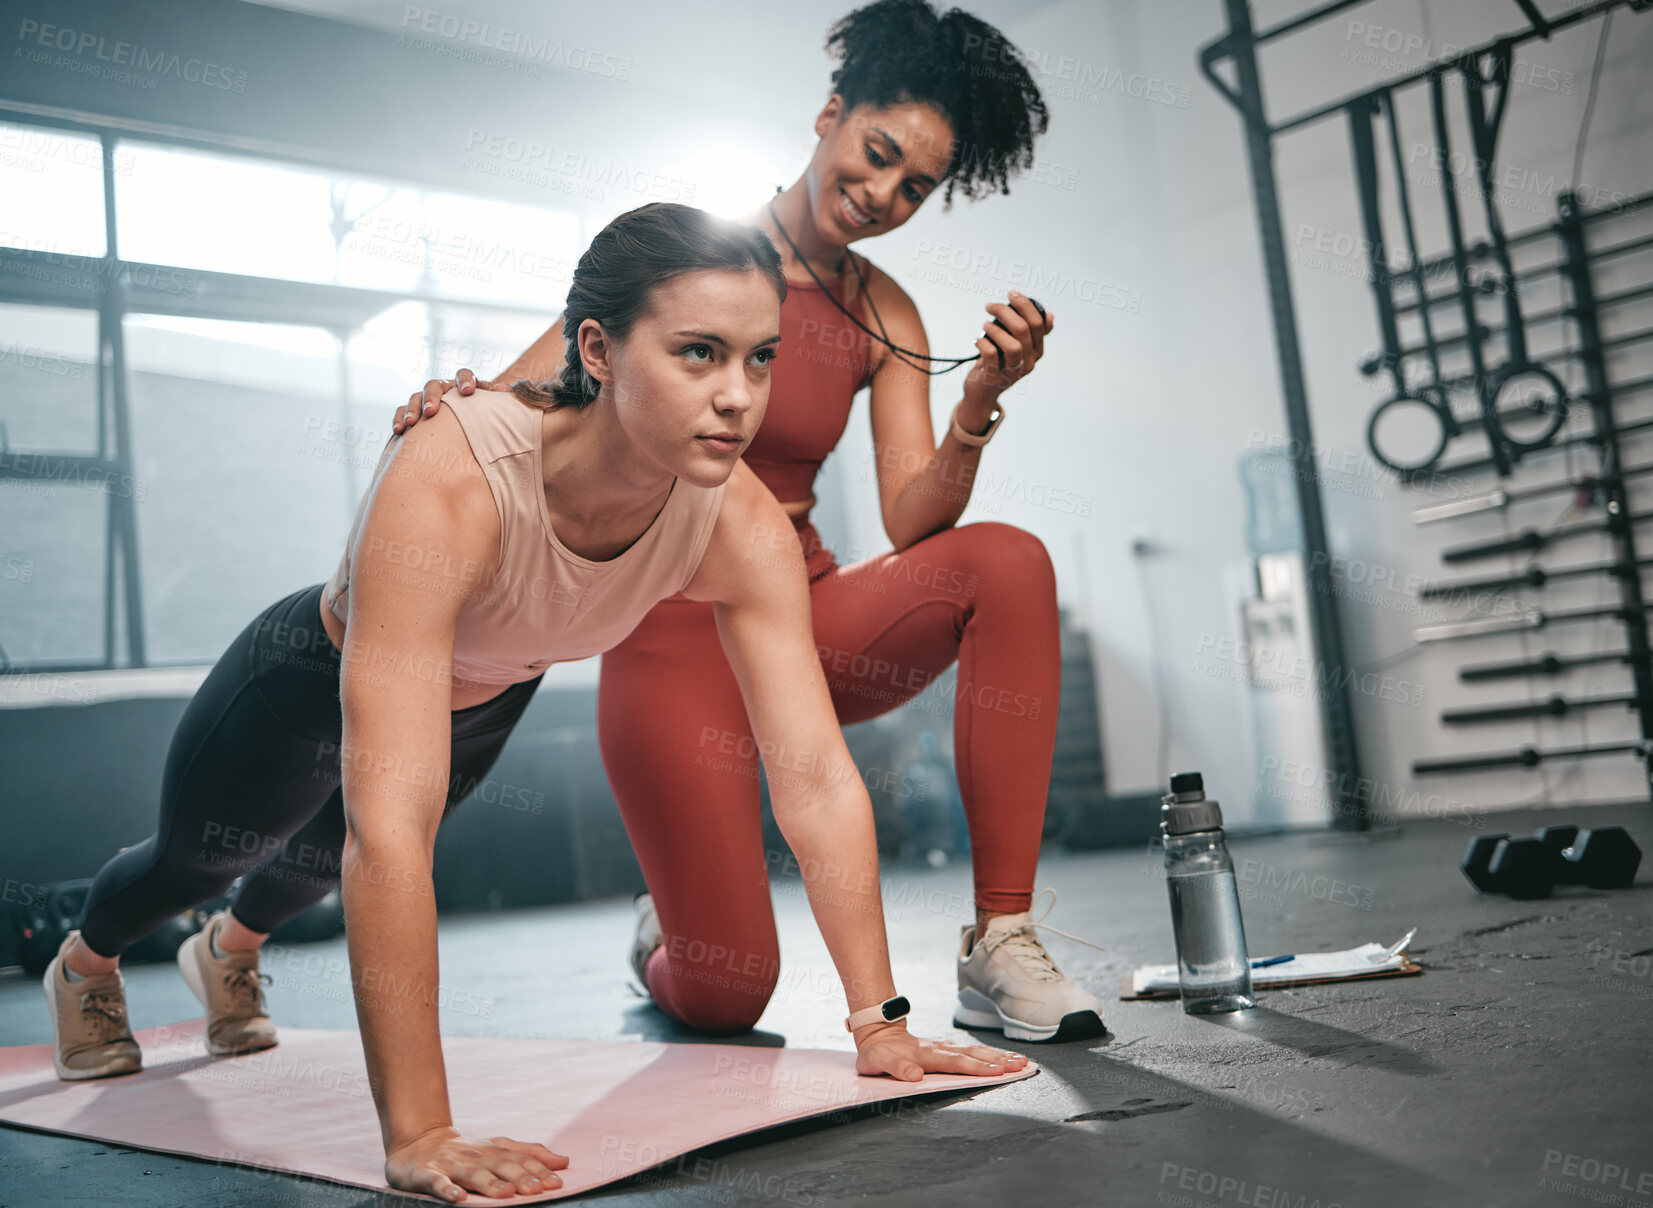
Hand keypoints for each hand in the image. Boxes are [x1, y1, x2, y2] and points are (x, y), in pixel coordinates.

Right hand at [384, 1124, 567, 1201]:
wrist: (418, 1143)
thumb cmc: (466, 1152)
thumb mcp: (498, 1149)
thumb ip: (530, 1154)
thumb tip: (564, 1162)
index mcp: (493, 1150)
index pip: (520, 1157)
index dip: (538, 1168)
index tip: (557, 1181)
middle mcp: (476, 1155)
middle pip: (500, 1165)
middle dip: (520, 1176)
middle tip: (538, 1190)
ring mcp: (451, 1164)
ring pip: (473, 1174)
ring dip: (490, 1184)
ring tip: (506, 1194)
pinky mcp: (427, 1173)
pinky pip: (437, 1182)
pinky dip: (447, 1190)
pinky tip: (457, 1199)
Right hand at [394, 368, 496, 434]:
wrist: (463, 428)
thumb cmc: (480, 418)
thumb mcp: (489, 409)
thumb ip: (495, 400)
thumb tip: (507, 391)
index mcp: (463, 385)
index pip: (464, 374)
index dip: (465, 380)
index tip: (468, 391)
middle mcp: (443, 388)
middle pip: (434, 385)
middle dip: (432, 397)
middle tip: (432, 412)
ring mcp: (425, 398)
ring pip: (415, 397)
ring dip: (412, 409)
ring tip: (412, 423)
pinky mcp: (411, 411)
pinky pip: (401, 410)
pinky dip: (399, 418)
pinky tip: (399, 430)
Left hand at [852, 1019, 1028, 1081]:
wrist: (879, 1033)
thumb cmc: (878, 1053)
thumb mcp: (877, 1063)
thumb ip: (895, 1068)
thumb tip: (915, 1075)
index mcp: (925, 1055)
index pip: (955, 1062)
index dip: (976, 1067)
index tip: (996, 1071)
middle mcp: (940, 1049)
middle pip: (973, 1055)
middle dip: (998, 1060)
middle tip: (1021, 1066)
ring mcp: (946, 1047)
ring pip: (977, 1051)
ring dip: (1000, 1056)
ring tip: (1022, 1061)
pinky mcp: (949, 1048)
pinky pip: (973, 1051)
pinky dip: (992, 1054)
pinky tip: (1006, 1058)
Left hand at [964, 290, 1053, 405]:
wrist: (982, 392)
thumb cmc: (998, 364)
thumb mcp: (1016, 347)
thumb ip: (1031, 333)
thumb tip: (1050, 316)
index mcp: (1036, 351)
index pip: (1038, 324)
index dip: (1025, 305)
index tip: (1011, 293)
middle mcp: (1028, 362)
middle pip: (1024, 331)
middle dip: (1006, 312)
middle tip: (990, 305)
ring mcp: (1013, 372)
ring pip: (1013, 346)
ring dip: (996, 330)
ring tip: (984, 324)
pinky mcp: (995, 379)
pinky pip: (992, 356)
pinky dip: (983, 343)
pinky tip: (977, 339)